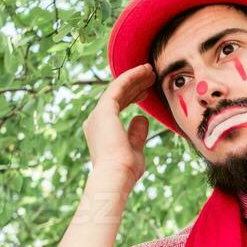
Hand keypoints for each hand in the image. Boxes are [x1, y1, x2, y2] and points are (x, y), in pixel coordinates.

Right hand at [83, 64, 154, 186]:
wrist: (115, 176)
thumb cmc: (125, 170)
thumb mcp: (135, 149)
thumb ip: (137, 134)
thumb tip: (142, 118)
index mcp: (101, 130)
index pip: (118, 106)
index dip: (133, 96)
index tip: (147, 91)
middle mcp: (95, 120)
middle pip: (118, 96)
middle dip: (135, 84)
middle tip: (151, 75)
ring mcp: (98, 114)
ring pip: (118, 89)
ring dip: (135, 78)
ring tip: (151, 70)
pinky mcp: (104, 110)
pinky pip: (118, 87)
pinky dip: (131, 77)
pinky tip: (144, 71)